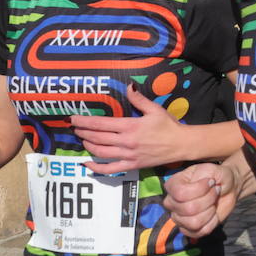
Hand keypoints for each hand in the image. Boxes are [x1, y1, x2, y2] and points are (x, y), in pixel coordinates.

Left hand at [71, 84, 185, 173]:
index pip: (100, 124)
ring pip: (100, 152)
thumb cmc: (169, 126)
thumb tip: (128, 86)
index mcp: (130, 126)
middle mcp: (126, 142)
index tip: (73, 119)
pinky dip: (95, 168)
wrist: (182, 144)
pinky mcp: (131, 165)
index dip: (84, 121)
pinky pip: (109, 169)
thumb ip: (139, 99)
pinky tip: (87, 164)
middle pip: (97, 138)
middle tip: (75, 128)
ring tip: (83, 139)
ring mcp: (128, 155)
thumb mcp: (155, 109)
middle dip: (83, 132)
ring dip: (88, 145)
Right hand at [165, 162, 237, 238]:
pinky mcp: (188, 229)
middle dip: (209, 199)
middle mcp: (171, 202)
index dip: (200, 189)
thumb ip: (207, 174)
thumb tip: (204, 186)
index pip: (180, 193)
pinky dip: (212, 222)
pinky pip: (200, 231)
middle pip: (188, 209)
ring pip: (194, 222)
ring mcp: (178, 218)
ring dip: (210, 211)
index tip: (210, 182)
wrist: (227, 188)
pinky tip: (213, 212)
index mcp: (172, 185)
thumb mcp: (213, 169)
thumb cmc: (218, 177)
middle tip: (214, 192)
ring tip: (213, 202)